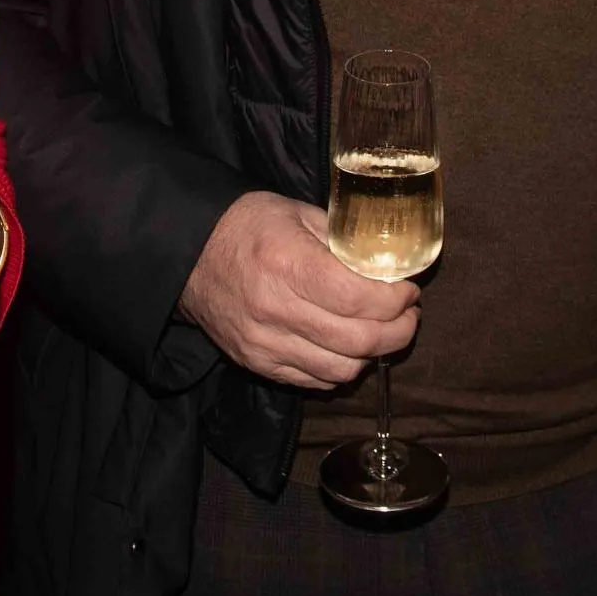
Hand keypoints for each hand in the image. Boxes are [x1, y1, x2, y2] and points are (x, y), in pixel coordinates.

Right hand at [178, 189, 416, 389]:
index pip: (360, 299)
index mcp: (288, 264)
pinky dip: (340, 368)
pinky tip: (348, 346)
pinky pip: (314, 381)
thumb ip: (344, 242)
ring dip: (373, 354)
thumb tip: (389, 264)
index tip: (409, 291)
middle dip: (398, 331)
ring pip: (341, 369)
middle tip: (407, 315)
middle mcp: (275, 309)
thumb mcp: (299, 214)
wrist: (187, 254)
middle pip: (358, 340)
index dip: (396, 300)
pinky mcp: (257, 363)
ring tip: (382, 332)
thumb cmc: (248, 226)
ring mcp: (264, 343)